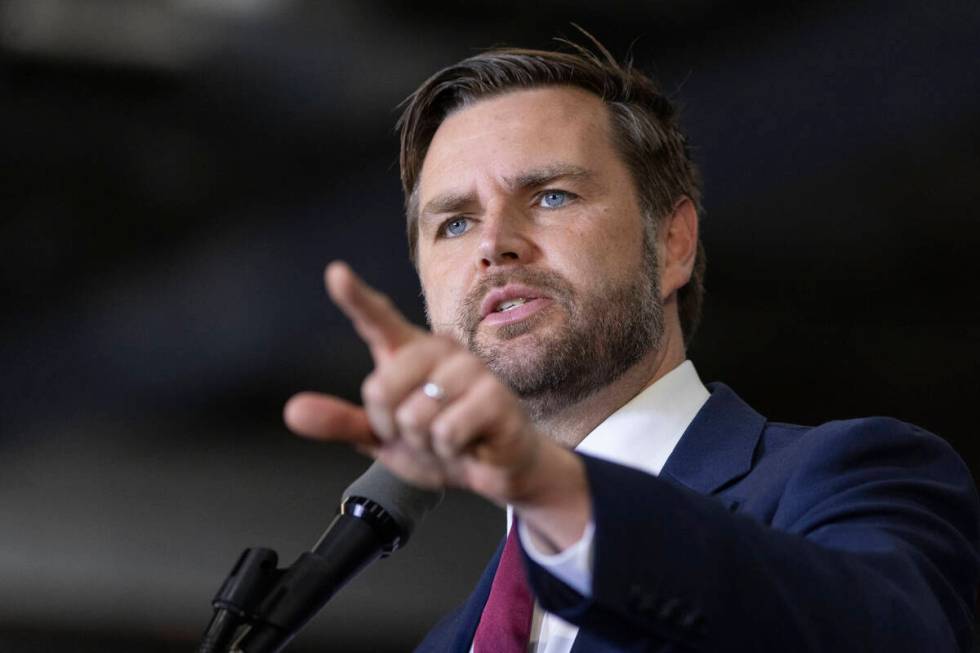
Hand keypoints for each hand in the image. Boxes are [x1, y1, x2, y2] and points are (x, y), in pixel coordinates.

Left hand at [284, 262, 588, 541]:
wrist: (494, 469)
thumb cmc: (440, 441)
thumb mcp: (383, 438)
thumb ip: (341, 422)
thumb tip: (292, 411)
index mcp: (409, 352)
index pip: (377, 321)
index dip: (354, 297)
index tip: (335, 273)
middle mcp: (439, 350)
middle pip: (379, 388)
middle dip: (391, 426)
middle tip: (419, 432)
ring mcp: (470, 370)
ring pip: (414, 416)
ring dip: (425, 443)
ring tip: (449, 438)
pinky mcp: (495, 397)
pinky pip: (446, 432)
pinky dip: (451, 451)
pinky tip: (470, 443)